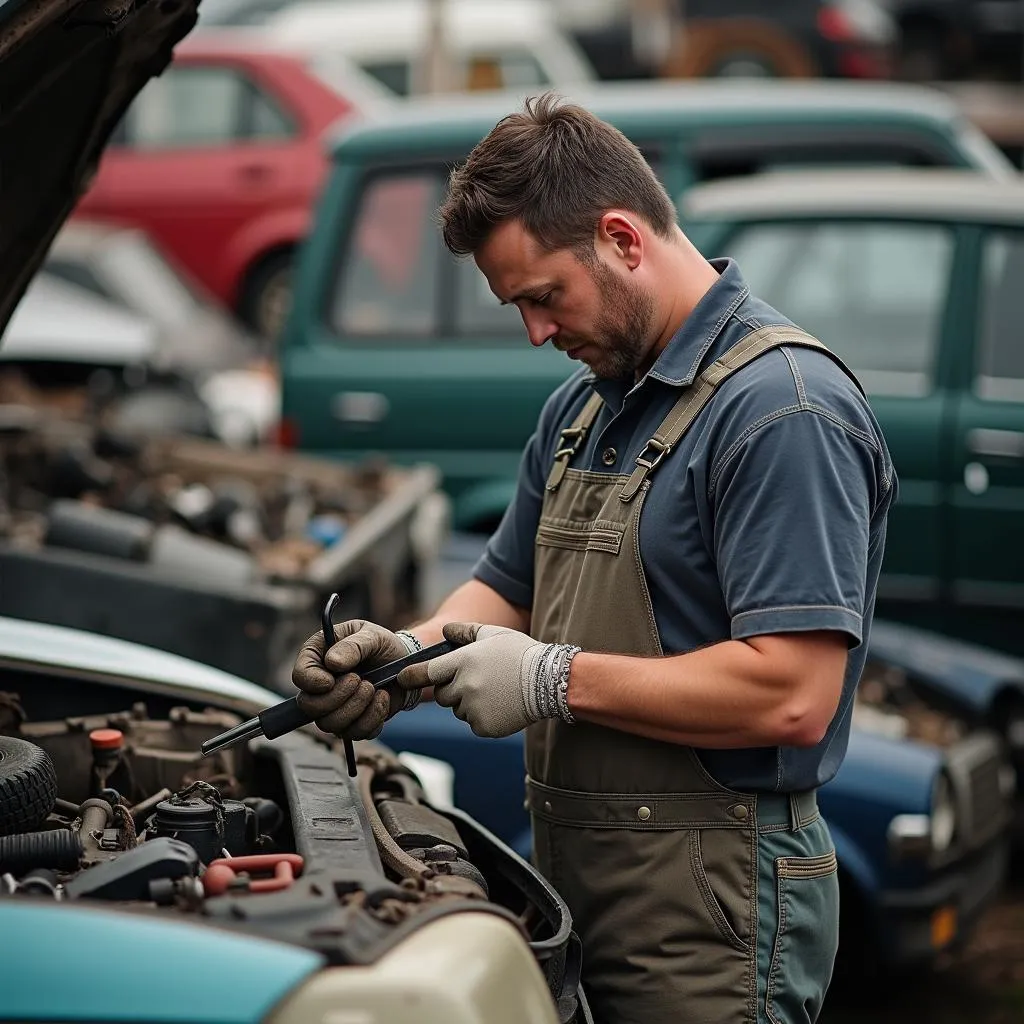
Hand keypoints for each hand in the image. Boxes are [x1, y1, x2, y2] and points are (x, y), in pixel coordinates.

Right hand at [292, 619, 415, 739]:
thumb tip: (332, 662)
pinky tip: (383, 697)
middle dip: (337, 697)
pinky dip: (372, 718)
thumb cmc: (382, 645)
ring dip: (356, 707)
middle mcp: (321, 685)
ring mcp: (335, 707)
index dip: (313, 682)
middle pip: (310, 707)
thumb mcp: (371, 636)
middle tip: (359, 680)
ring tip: (372, 687)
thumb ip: (353, 646)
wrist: (403, 662)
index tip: (331, 680)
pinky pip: (355, 733)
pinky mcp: (353, 722)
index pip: (300, 676)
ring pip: (330, 724)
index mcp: (318, 657)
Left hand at [397, 622, 557, 737]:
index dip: (411, 677)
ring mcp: (473, 708)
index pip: (426, 673)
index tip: (401, 679)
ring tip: (495, 692)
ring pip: (458, 710)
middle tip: (478, 681)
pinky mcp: (484, 726)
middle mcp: (463, 685)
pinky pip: (474, 723)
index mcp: (462, 661)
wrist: (550, 680)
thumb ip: (465, 632)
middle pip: (442, 695)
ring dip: (468, 704)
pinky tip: (501, 706)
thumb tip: (445, 630)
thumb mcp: (494, 634)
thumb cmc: (521, 653)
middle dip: (453, 689)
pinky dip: (483, 718)